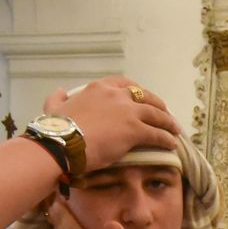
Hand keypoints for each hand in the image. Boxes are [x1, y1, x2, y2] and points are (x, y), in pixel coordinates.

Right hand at [46, 75, 180, 173]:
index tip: (142, 98)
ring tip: (174, 130)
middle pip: (145, 97)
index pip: (124, 84)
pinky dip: (166, 138)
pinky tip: (171, 144)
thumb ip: (58, 98)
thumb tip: (60, 91)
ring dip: (167, 122)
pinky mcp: (135, 130)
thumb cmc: (56, 129)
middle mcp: (116, 95)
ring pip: (155, 114)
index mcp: (99, 88)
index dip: (136, 91)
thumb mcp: (53, 108)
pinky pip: (157, 133)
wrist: (61, 144)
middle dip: (157, 104)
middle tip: (164, 113)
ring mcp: (127, 111)